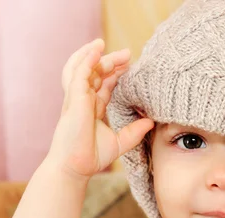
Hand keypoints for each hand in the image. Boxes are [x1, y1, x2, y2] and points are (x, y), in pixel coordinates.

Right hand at [46, 38, 153, 179]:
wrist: (75, 167)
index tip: (130, 66)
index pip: (104, 84)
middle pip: (94, 72)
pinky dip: (86, 60)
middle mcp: (83, 100)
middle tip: (127, 54)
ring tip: (103, 43)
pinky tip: (96, 51)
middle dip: (110, 61)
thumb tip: (151, 121)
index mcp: (92, 107)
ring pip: (81, 67)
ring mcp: (76, 98)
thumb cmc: (91, 157)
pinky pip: (78, 73)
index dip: (116, 73)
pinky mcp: (73, 99)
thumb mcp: (120, 142)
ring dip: (93, 54)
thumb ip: (135, 131)